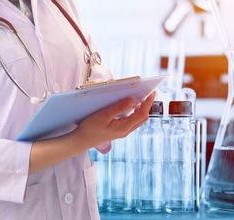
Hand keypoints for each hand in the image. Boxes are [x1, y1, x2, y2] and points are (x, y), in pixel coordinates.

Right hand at [28, 91, 155, 174]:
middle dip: (147, 105)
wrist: (81, 141)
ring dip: (141, 109)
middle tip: (149, 93)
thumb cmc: (90, 128)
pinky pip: (131, 121)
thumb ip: (119, 107)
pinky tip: (131, 106)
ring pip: (138, 120)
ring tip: (142, 98)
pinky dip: (135, 113)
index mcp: (124, 127)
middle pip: (142, 117)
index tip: (152, 92)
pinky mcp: (118, 131)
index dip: (148, 102)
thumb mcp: (104, 115)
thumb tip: (132, 100)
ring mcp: (122, 132)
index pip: (142, 113)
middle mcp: (125, 131)